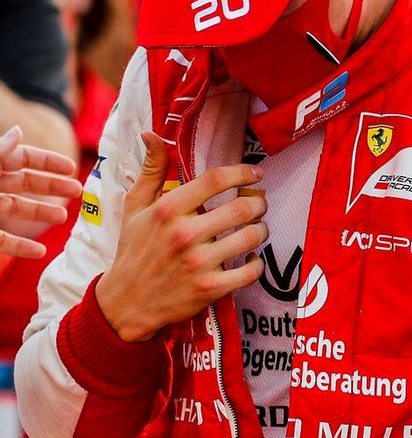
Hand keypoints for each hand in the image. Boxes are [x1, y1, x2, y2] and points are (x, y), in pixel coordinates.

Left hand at [0, 125, 81, 257]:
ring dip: (41, 213)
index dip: (47, 162)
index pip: (21, 158)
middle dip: (52, 186)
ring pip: (17, 210)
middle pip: (24, 183)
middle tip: (78, 191)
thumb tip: (18, 131)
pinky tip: (40, 252)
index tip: (72, 168)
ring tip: (63, 217)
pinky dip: (22, 247)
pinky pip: (3, 241)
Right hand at [96, 132, 267, 340]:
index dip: (243, 173)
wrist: (124, 303)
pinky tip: (250, 259)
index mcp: (168, 210)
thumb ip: (150, 170)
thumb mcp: (135, 207)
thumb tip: (150, 134)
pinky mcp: (210, 289)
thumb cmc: (133, 250)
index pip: (216, 180)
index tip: (256, 174)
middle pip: (242, 208)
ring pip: (251, 237)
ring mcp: (199, 263)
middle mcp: (184, 234)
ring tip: (256, 230)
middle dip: (259, 203)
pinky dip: (256, 264)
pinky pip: (250, 272)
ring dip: (261, 231)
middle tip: (259, 205)